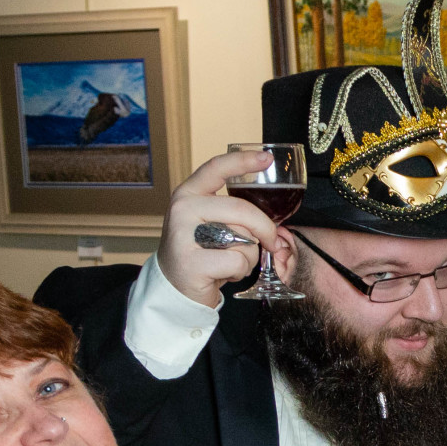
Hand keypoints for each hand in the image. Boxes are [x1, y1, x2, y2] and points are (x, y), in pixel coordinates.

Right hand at [158, 149, 267, 307]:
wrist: (174, 286)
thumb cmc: (201, 252)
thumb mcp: (210, 221)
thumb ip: (231, 209)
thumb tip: (272, 210)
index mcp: (188, 193)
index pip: (217, 168)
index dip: (244, 160)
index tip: (267, 158)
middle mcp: (183, 208)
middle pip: (242, 210)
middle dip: (265, 228)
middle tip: (272, 242)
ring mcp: (184, 235)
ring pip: (243, 238)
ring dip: (248, 255)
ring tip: (228, 260)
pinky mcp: (192, 263)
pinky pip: (238, 261)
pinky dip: (240, 271)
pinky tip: (223, 273)